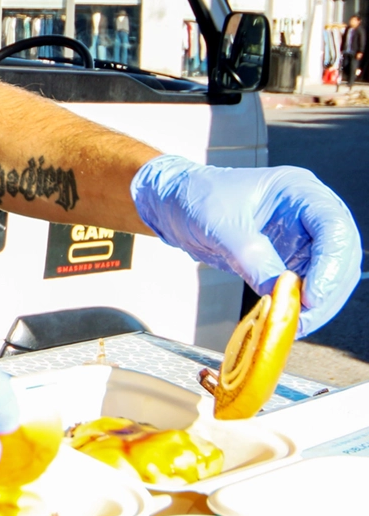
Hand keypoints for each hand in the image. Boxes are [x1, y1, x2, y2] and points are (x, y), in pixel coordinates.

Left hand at [132, 155, 360, 335]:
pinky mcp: (290, 258)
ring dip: (316, 304)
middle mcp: (308, 213)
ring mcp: (303, 237)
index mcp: (297, 190)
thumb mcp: (221, 226)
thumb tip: (280, 297)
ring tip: (291, 324)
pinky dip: (299, 304)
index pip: (334, 226)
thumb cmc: (196, 198)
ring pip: (330, 276)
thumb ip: (252, 259)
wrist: (174, 203)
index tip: (312, 296)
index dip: (331, 264)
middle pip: (340, 255)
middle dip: (327, 291)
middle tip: (301, 318)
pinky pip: (307, 286)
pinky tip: (285, 320)